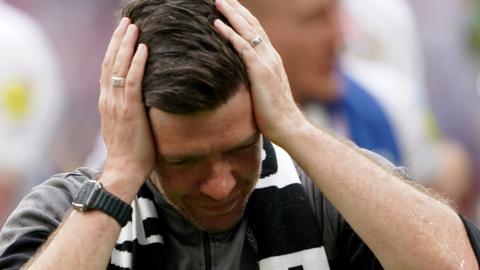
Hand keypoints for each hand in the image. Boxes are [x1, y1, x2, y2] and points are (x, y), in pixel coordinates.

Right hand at [98, 18, 153, 191]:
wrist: (124, 170)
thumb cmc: (130, 151)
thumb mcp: (125, 125)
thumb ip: (128, 108)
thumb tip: (141, 98)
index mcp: (107, 101)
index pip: (108, 68)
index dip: (114, 48)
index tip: (121, 33)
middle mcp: (108, 99)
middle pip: (110, 62)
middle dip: (118, 39)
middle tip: (127, 21)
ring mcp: (116, 104)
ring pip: (119, 67)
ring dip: (126, 44)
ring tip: (133, 27)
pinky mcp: (129, 111)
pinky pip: (133, 82)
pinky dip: (137, 64)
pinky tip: (143, 49)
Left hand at [214, 0, 306, 145]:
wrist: (289, 127)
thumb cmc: (274, 115)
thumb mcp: (264, 92)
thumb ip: (255, 80)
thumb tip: (242, 79)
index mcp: (272, 60)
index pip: (257, 32)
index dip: (243, 18)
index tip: (231, 7)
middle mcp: (271, 56)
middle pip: (252, 25)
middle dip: (236, 9)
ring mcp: (267, 62)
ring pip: (247, 31)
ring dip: (231, 15)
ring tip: (217, 1)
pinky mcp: (260, 72)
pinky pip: (242, 47)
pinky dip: (229, 34)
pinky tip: (216, 24)